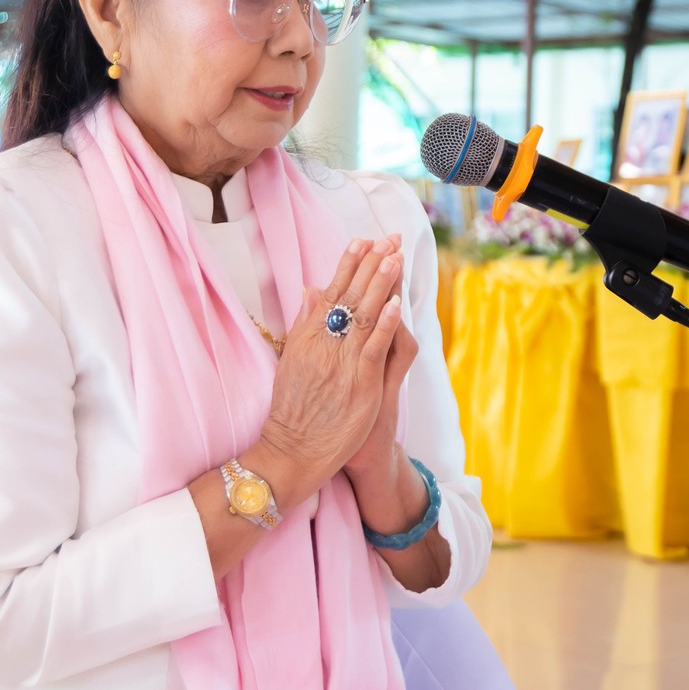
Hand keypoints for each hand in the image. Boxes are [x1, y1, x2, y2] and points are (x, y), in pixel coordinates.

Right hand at [246, 235, 403, 506]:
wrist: (292, 451)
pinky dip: (386, 325)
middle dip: (370, 266)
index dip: (348, 266)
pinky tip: (397, 305)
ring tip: (395, 258)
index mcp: (308, 339)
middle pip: (350, 298)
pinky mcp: (359, 384)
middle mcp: (323, 345)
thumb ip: (303, 325)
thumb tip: (310, 291)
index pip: (331, 293)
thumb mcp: (292, 361)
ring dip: (381, 285)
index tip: (362, 241)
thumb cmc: (294, 411)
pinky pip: (374, 348)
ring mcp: (341, 364)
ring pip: (365, 317)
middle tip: (387, 238)